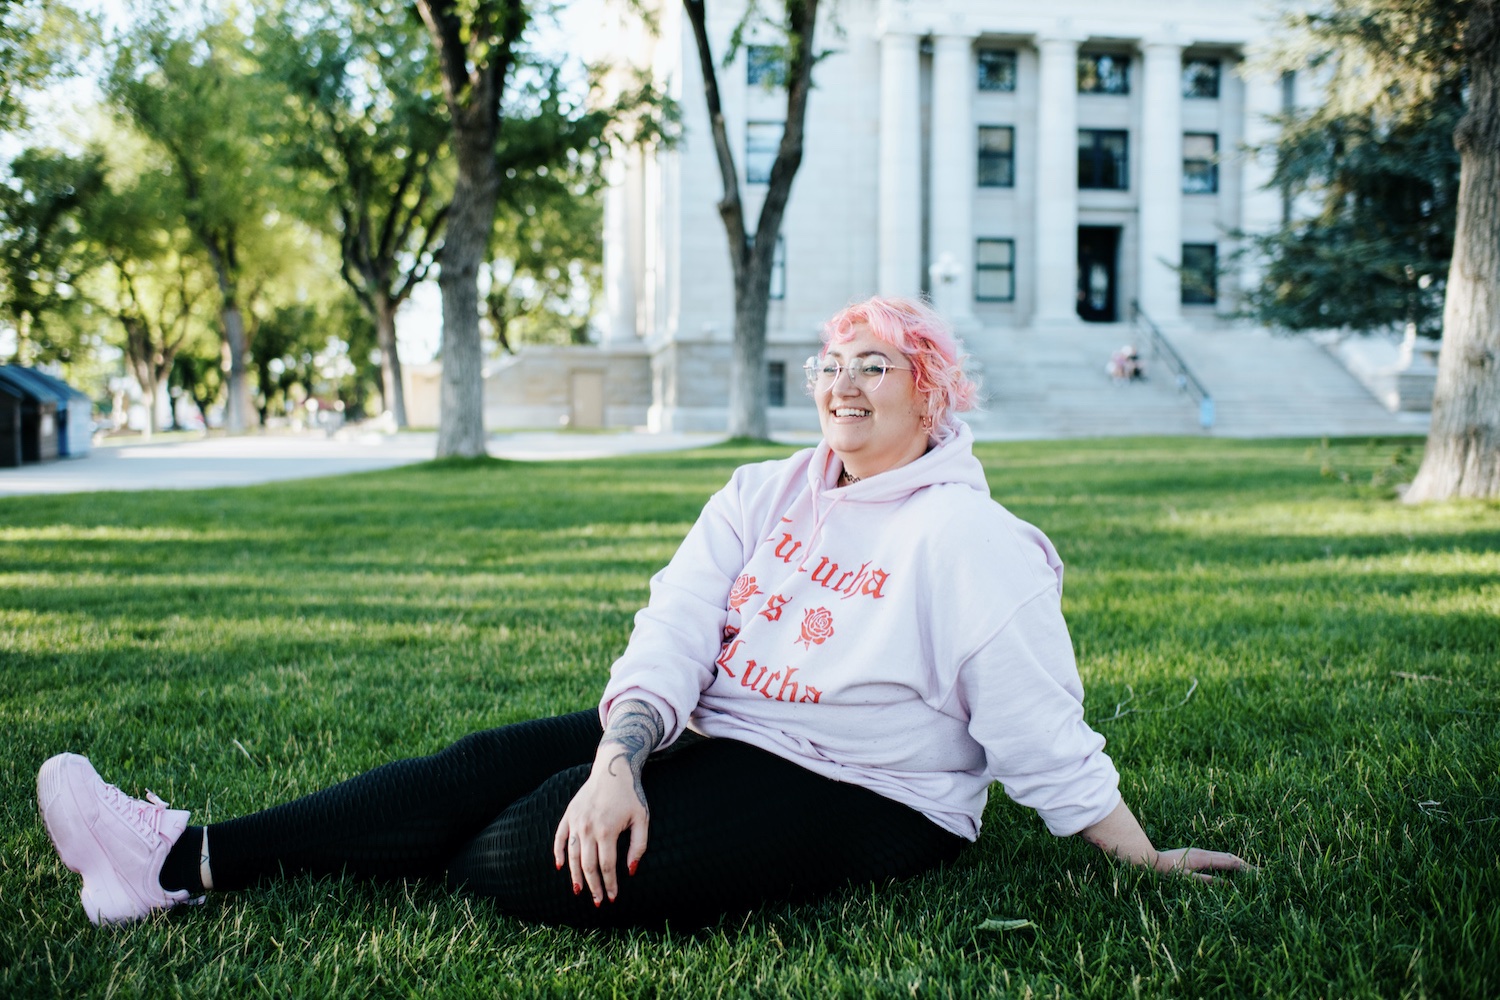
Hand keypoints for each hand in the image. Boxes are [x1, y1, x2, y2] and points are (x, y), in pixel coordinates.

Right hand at [553, 759, 649, 905]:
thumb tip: (630, 871)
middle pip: (588, 866)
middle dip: (593, 886)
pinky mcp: (569, 814)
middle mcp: (588, 828)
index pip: (606, 866)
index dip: (610, 885)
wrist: (614, 768)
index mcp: (607, 830)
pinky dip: (558, 854)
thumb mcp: (642, 819)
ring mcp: (576, 821)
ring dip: (575, 876)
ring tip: (579, 891)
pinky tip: (560, 867)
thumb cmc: (631, 795)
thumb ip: (639, 846)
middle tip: (598, 901)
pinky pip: (559, 838)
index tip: (613, 897)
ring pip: (572, 856)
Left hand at [1152, 847, 1252, 881]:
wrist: (1150, 860)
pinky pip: (1217, 856)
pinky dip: (1227, 861)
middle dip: (1245, 864)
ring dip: (1237, 861)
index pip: (1231, 862)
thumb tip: (1228, 884)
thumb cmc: (1167, 872)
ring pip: (1223, 855)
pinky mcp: (1195, 853)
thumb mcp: (1187, 879)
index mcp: (1204, 858)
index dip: (1246, 868)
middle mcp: (1204, 852)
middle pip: (1230, 856)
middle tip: (1259, 873)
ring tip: (1249, 869)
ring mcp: (1199, 851)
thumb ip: (1208, 881)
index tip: (1259, 874)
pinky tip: (1229, 866)